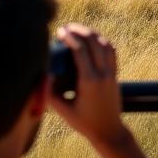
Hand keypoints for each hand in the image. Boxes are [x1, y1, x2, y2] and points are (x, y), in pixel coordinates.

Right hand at [47, 24, 125, 147]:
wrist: (109, 131)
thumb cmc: (84, 123)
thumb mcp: (63, 110)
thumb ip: (50, 94)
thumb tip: (41, 76)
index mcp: (89, 81)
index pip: (80, 51)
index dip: (70, 37)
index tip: (60, 31)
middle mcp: (102, 74)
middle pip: (94, 42)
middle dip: (81, 30)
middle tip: (68, 26)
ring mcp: (111, 74)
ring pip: (106, 45)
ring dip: (93, 34)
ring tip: (79, 29)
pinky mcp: (115, 75)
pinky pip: (112, 53)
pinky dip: (103, 42)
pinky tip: (94, 39)